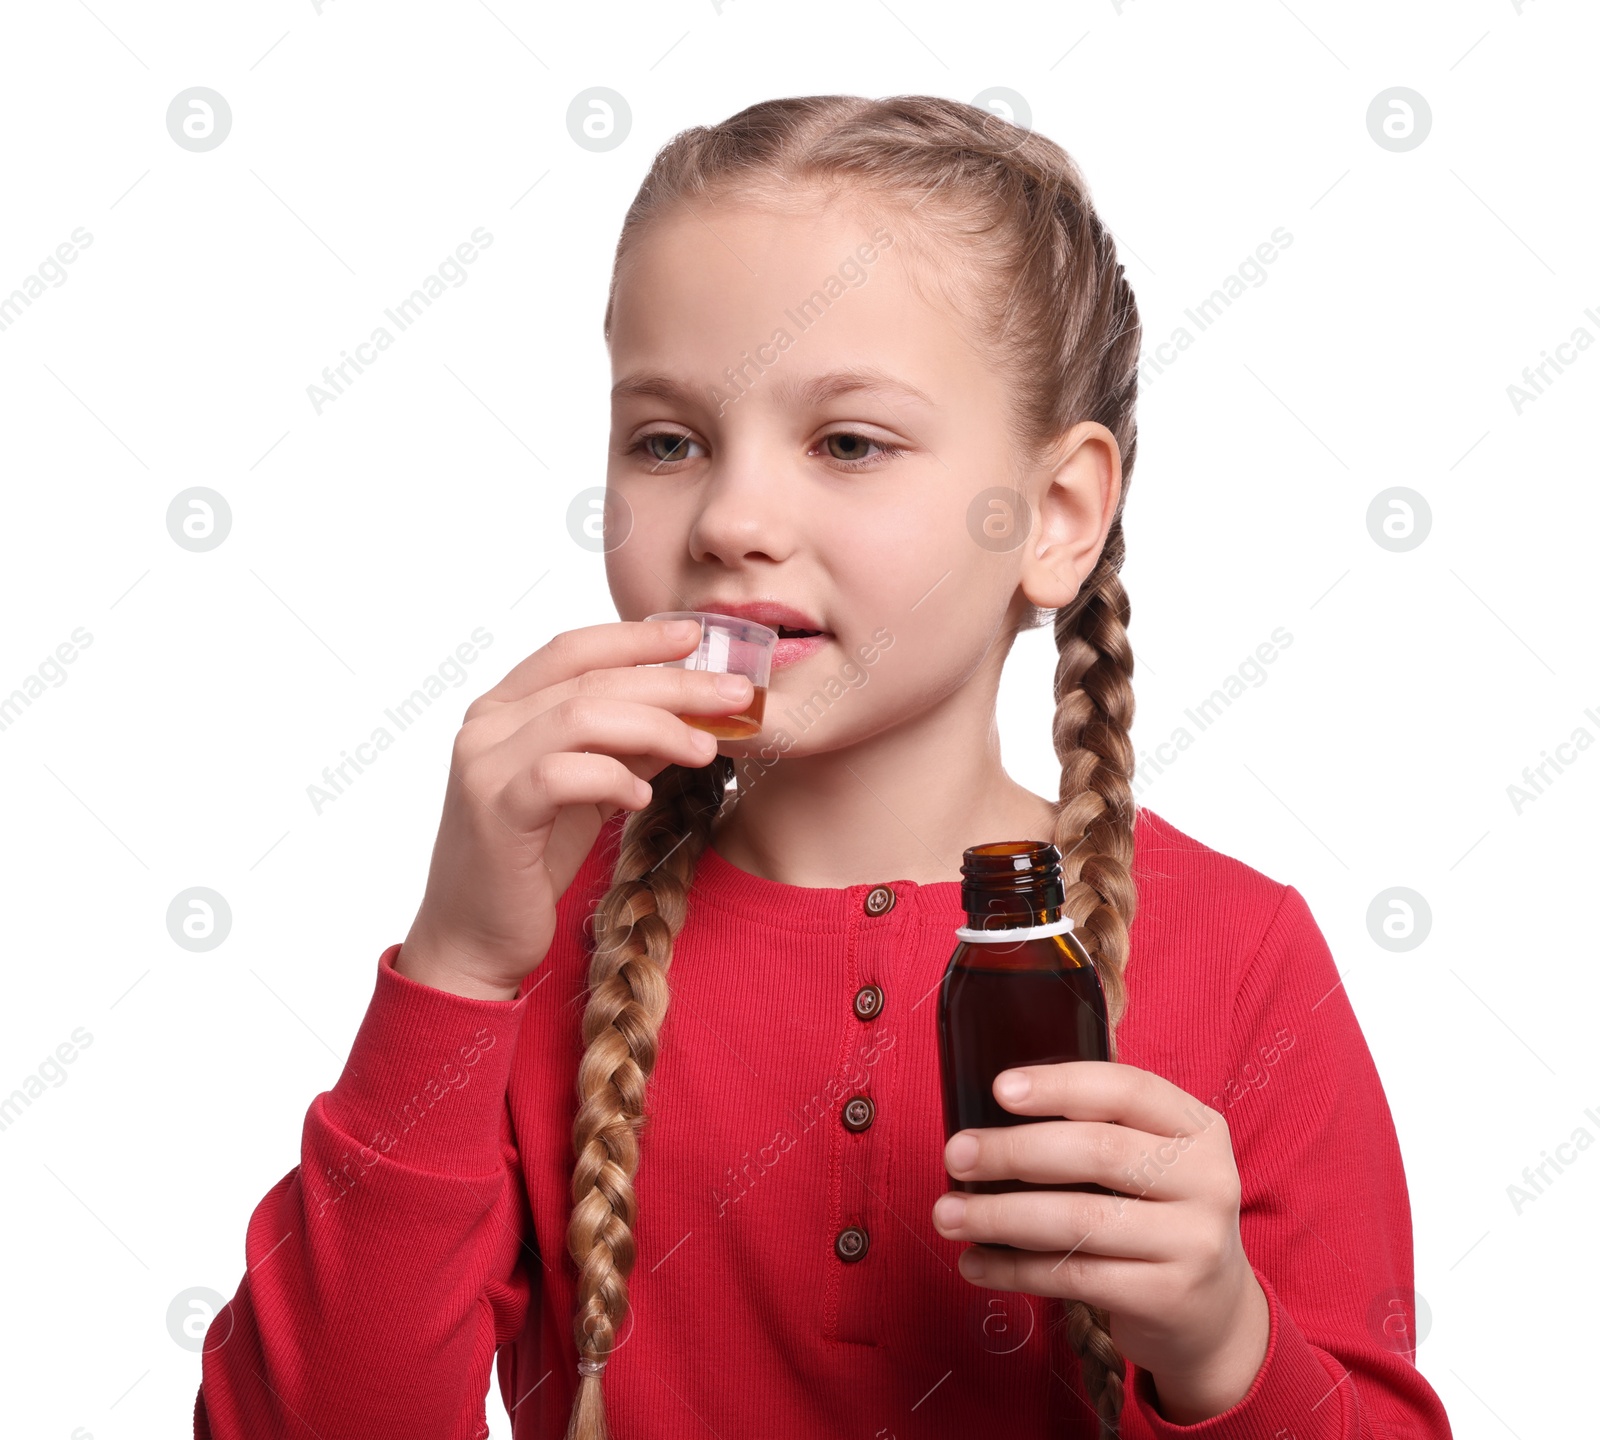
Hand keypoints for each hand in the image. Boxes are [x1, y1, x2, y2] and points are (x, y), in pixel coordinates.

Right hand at [396, 618, 753, 999]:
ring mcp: (484, 765)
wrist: (475, 937)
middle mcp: (486, 725)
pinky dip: (613, 777)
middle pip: (592, 680)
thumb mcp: (586, 789)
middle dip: (673, 683)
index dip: (637, 637)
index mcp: (502, 708)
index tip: (695, 635)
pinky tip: (643, 796)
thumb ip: (623, 745)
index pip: (574, 649)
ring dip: (657, 727)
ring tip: (705, 748)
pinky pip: (563, 774)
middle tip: (733, 693)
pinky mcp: (495, 810)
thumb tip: (689, 711)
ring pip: (582, 716)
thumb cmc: (530, 860)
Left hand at [929, 1060, 1269, 1423]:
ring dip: (999, 1216)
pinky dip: (1014, 1269)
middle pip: (1097, 1152)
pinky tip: (976, 1264)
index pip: (1127, 1089)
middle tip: (956, 1154)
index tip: (999, 1089)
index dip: (1060, 1085)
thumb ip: (1097, 1130)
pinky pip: (1074, 1275)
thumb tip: (989, 1118)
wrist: (1215, 1314)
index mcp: (1198, 1127)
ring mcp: (1193, 1242)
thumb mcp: (1153, 1160)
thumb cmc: (1157, 1215)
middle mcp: (1207, 1179)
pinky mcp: (1168, 1297)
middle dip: (1013, 1151)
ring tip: (947, 1215)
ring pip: (1078, 1220)